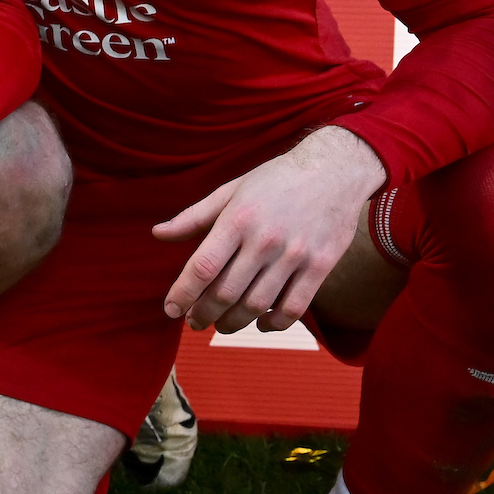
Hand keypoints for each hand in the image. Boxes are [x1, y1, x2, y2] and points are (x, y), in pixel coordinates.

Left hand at [152, 126, 386, 332]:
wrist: (335, 169)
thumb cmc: (276, 180)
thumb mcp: (231, 190)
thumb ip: (194, 217)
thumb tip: (158, 234)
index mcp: (238, 219)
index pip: (202, 267)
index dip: (183, 293)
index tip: (171, 310)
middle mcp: (265, 240)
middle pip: (226, 292)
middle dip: (203, 314)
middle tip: (194, 322)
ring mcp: (295, 255)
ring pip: (256, 305)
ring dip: (233, 323)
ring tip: (221, 324)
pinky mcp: (320, 266)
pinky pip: (294, 308)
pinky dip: (274, 323)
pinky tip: (261, 322)